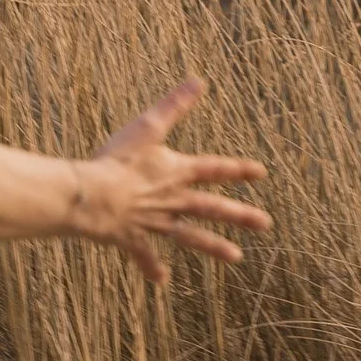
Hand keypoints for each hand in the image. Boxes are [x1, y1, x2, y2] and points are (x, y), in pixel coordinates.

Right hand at [70, 79, 268, 288]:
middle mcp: (172, 200)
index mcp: (176, 173)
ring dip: (213, 246)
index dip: (238, 170)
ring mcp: (155, 222)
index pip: (214, 169)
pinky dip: (151, 266)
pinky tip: (162, 280)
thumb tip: (199, 80)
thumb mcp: (148, 127)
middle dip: (240, 216)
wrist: (93, 196)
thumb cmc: (118, 160)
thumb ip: (174, 105)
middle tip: (266, 225)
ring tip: (237, 257)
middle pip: (212, 208)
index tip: (261, 173)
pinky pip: (145, 254)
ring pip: (190, 236)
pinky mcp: (133, 237)